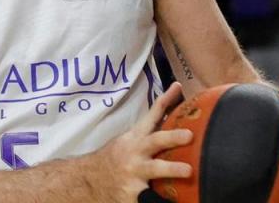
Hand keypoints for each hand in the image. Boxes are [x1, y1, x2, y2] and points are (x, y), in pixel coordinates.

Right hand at [93, 82, 192, 202]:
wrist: (89, 180)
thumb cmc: (116, 158)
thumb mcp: (129, 141)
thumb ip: (149, 133)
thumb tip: (177, 118)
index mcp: (135, 138)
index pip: (151, 115)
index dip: (165, 100)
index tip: (178, 87)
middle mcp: (135, 153)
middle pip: (155, 141)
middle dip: (172, 137)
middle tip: (189, 135)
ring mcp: (133, 174)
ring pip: (153, 169)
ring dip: (171, 168)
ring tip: (188, 170)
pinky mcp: (132, 194)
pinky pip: (148, 196)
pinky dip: (157, 198)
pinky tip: (171, 200)